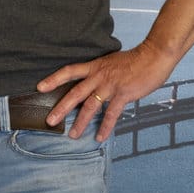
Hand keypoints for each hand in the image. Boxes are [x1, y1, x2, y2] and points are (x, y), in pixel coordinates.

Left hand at [40, 40, 180, 141]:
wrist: (153, 56)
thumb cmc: (134, 59)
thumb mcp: (111, 61)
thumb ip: (101, 72)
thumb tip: (93, 81)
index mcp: (95, 67)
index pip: (69, 71)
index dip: (54, 79)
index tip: (40, 87)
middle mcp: (98, 76)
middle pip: (75, 93)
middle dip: (61, 108)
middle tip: (50, 121)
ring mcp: (110, 86)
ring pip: (90, 106)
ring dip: (80, 122)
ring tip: (73, 135)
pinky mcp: (123, 95)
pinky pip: (111, 114)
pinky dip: (105, 126)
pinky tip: (99, 137)